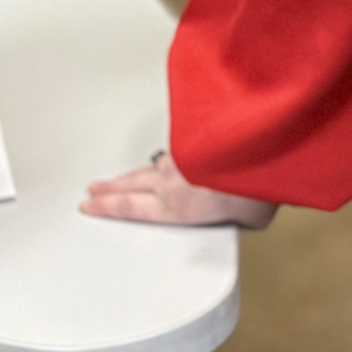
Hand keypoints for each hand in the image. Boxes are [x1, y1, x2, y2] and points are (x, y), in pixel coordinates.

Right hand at [82, 151, 276, 229]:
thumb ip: (243, 218)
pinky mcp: (197, 133)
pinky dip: (171, 150)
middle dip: (111, 188)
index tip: (89, 206)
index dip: (107, 208)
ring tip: (127, 174)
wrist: (261, 150)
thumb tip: (250, 212)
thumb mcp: (250, 217)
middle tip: (94, 188)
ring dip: (139, 169)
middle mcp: (172, 180)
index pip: (131, 210)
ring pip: (153, 164)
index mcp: (177, 208)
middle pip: (132, 185)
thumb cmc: (254, 187)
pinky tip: (172, 149)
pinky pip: (178, 145)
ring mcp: (182, 154)